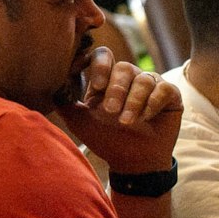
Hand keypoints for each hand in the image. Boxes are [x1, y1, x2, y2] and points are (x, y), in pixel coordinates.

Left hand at [55, 48, 181, 173]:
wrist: (132, 161)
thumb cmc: (105, 138)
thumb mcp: (79, 119)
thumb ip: (63, 101)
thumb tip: (48, 85)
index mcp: (106, 79)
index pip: (102, 56)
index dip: (99, 65)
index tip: (95, 85)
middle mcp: (129, 77)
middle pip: (123, 67)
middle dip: (115, 90)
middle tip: (109, 111)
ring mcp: (151, 84)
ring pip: (144, 79)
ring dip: (133, 102)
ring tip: (126, 122)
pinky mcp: (170, 94)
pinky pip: (163, 89)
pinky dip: (152, 103)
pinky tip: (145, 118)